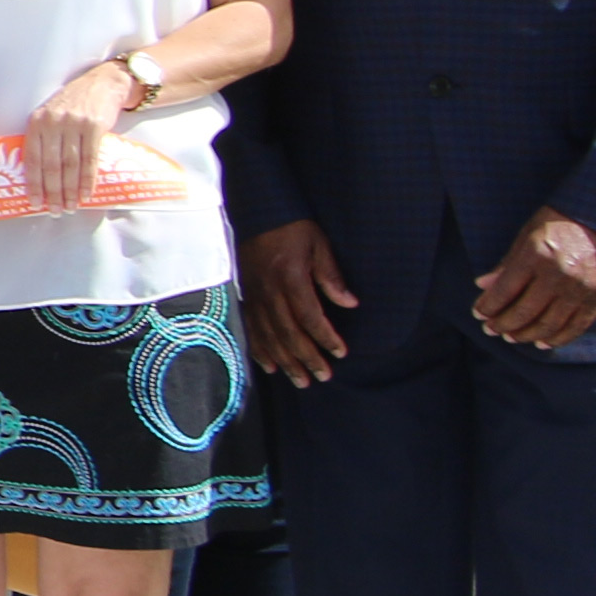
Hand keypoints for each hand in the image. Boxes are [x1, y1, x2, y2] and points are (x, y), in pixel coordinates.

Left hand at [21, 67, 127, 215]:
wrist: (102, 83)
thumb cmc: (72, 104)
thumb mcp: (50, 116)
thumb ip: (43, 140)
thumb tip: (38, 177)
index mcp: (37, 122)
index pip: (32, 158)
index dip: (33, 183)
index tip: (34, 203)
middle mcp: (53, 123)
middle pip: (51, 165)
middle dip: (53, 192)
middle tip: (56, 211)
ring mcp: (74, 124)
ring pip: (70, 165)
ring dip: (71, 190)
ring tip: (71, 207)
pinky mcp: (94, 126)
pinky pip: (90, 159)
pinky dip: (88, 180)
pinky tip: (86, 194)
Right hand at [242, 217, 356, 385]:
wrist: (259, 214)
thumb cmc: (293, 228)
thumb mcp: (319, 244)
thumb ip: (331, 276)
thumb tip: (349, 303)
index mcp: (290, 278)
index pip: (310, 317)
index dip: (326, 338)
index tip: (341, 352)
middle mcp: (270, 292)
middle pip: (289, 334)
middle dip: (307, 358)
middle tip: (323, 377)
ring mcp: (255, 297)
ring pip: (269, 337)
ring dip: (286, 361)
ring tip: (301, 381)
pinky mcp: (246, 297)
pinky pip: (251, 330)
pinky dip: (260, 351)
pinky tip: (270, 366)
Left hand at [472, 205, 595, 353]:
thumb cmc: (560, 223)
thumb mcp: (527, 235)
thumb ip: (507, 263)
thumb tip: (482, 286)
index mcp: (536, 255)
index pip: (504, 291)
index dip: (488, 307)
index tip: (478, 314)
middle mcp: (558, 275)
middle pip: (524, 312)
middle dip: (502, 325)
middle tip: (490, 330)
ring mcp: (581, 288)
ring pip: (548, 324)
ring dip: (525, 335)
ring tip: (511, 337)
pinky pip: (576, 327)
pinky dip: (557, 339)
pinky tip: (542, 343)